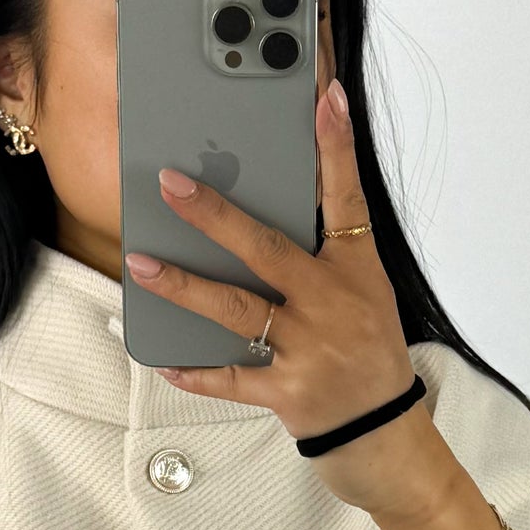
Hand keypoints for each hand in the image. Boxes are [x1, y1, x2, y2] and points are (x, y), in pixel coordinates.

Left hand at [123, 80, 454, 524]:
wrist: (387, 436)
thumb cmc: (368, 356)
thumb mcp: (361, 294)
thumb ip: (319, 255)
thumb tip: (252, 220)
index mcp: (356, 268)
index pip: (346, 194)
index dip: (336, 144)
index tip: (327, 92)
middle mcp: (334, 302)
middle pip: (268, 248)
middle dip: (216, 215)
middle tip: (172, 184)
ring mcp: (311, 348)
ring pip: (238, 309)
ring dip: (186, 286)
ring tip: (143, 264)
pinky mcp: (289, 392)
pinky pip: (232, 377)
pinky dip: (198, 370)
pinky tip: (164, 359)